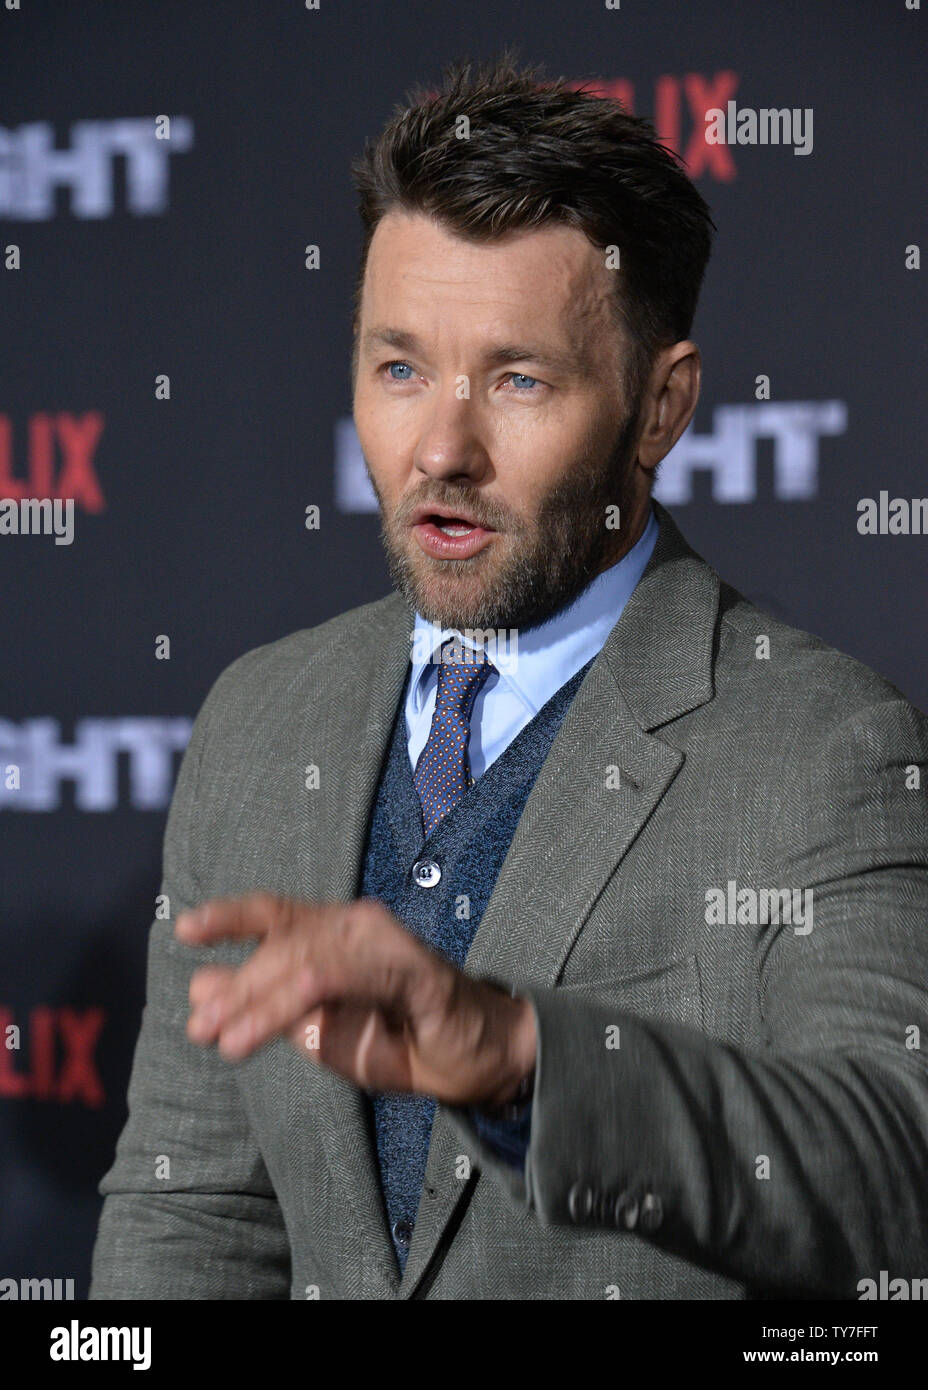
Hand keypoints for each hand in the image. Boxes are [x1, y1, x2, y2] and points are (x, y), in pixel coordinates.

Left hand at [175, 893, 536, 1109]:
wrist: (476, 1061)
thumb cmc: (399, 1038)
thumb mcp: (317, 1030)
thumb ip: (264, 1005)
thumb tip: (199, 986)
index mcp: (334, 932)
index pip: (274, 913)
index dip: (228, 916)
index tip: (186, 931)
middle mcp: (358, 924)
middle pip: (283, 944)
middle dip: (236, 987)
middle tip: (200, 1028)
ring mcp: (387, 942)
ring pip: (308, 960)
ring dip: (263, 1001)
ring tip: (228, 1040)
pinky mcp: (414, 970)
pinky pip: (350, 976)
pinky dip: (310, 994)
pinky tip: (286, 1012)